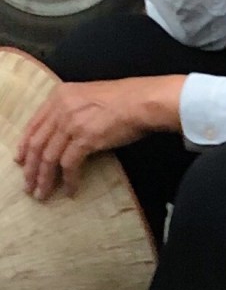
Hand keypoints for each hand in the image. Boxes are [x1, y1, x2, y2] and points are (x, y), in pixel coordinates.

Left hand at [15, 75, 184, 200]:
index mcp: (60, 95)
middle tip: (29, 185)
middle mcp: (62, 108)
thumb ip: (71, 110)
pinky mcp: (85, 139)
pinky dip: (69, 180)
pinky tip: (71, 190)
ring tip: (43, 193)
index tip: (19, 161)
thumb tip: (62, 135)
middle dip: (30, 169)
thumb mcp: (88, 96)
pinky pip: (69, 165)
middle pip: (37, 144)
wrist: (142, 101)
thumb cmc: (123, 98)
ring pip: (48, 157)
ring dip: (45, 179)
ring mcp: (72, 124)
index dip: (24, 146)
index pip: (33, 124)